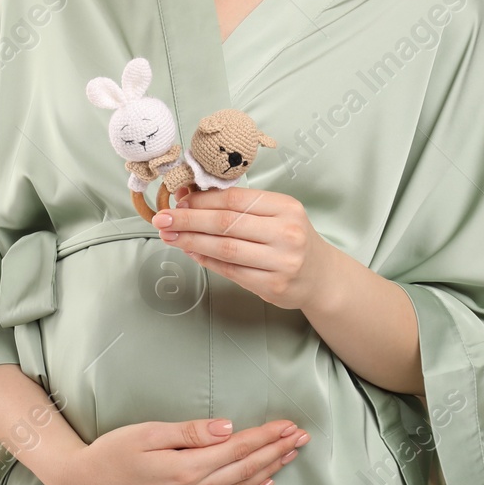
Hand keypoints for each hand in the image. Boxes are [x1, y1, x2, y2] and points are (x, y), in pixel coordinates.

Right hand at [53, 417, 309, 484]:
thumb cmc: (112, 452)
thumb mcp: (146, 433)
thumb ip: (189, 432)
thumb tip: (228, 427)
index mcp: (187, 467)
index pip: (237, 448)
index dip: (265, 436)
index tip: (288, 424)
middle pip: (246, 468)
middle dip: (276, 451)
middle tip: (301, 437)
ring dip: (269, 470)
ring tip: (290, 456)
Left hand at [151, 186, 338, 310]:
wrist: (321, 276)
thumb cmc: (290, 239)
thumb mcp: (275, 214)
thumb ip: (238, 207)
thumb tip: (188, 199)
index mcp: (286, 207)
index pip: (235, 199)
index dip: (202, 199)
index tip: (178, 199)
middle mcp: (287, 233)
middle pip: (226, 223)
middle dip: (188, 219)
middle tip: (162, 218)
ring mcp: (282, 262)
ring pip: (225, 248)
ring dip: (191, 241)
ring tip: (169, 236)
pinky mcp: (273, 286)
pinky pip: (231, 271)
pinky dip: (206, 260)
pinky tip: (190, 252)